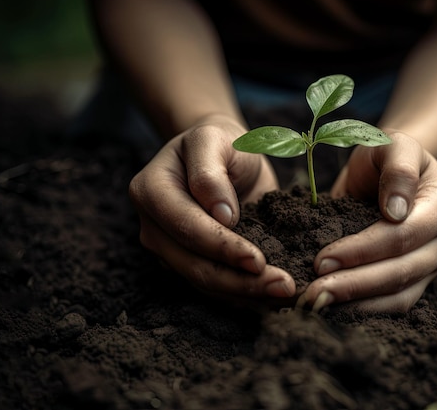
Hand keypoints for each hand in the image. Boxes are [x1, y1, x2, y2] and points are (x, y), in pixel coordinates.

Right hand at [128, 114, 295, 304]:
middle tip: (283, 286)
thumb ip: (210, 172)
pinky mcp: (188, 264)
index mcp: (152, 191)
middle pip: (194, 265)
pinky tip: (273, 298)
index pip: (188, 227)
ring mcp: (168, 249)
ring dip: (246, 294)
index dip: (223, 247)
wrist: (221, 155)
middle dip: (240, 281)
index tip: (258, 260)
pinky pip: (215, 288)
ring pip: (205, 282)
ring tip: (284, 294)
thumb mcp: (215, 138)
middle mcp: (153, 226)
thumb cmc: (219, 142)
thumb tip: (222, 216)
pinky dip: (244, 296)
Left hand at [298, 132, 436, 312]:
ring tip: (318, 305)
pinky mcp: (419, 282)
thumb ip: (398, 167)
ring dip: (357, 305)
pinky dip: (363, 311)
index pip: (401, 236)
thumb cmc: (387, 157)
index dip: (362, 250)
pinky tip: (332, 310)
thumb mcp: (393, 144)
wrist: (391, 174)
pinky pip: (394, 305)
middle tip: (314, 291)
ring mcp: (435, 266)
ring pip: (399, 297)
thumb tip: (397, 210)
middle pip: (401, 272)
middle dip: (354, 284)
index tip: (322, 259)